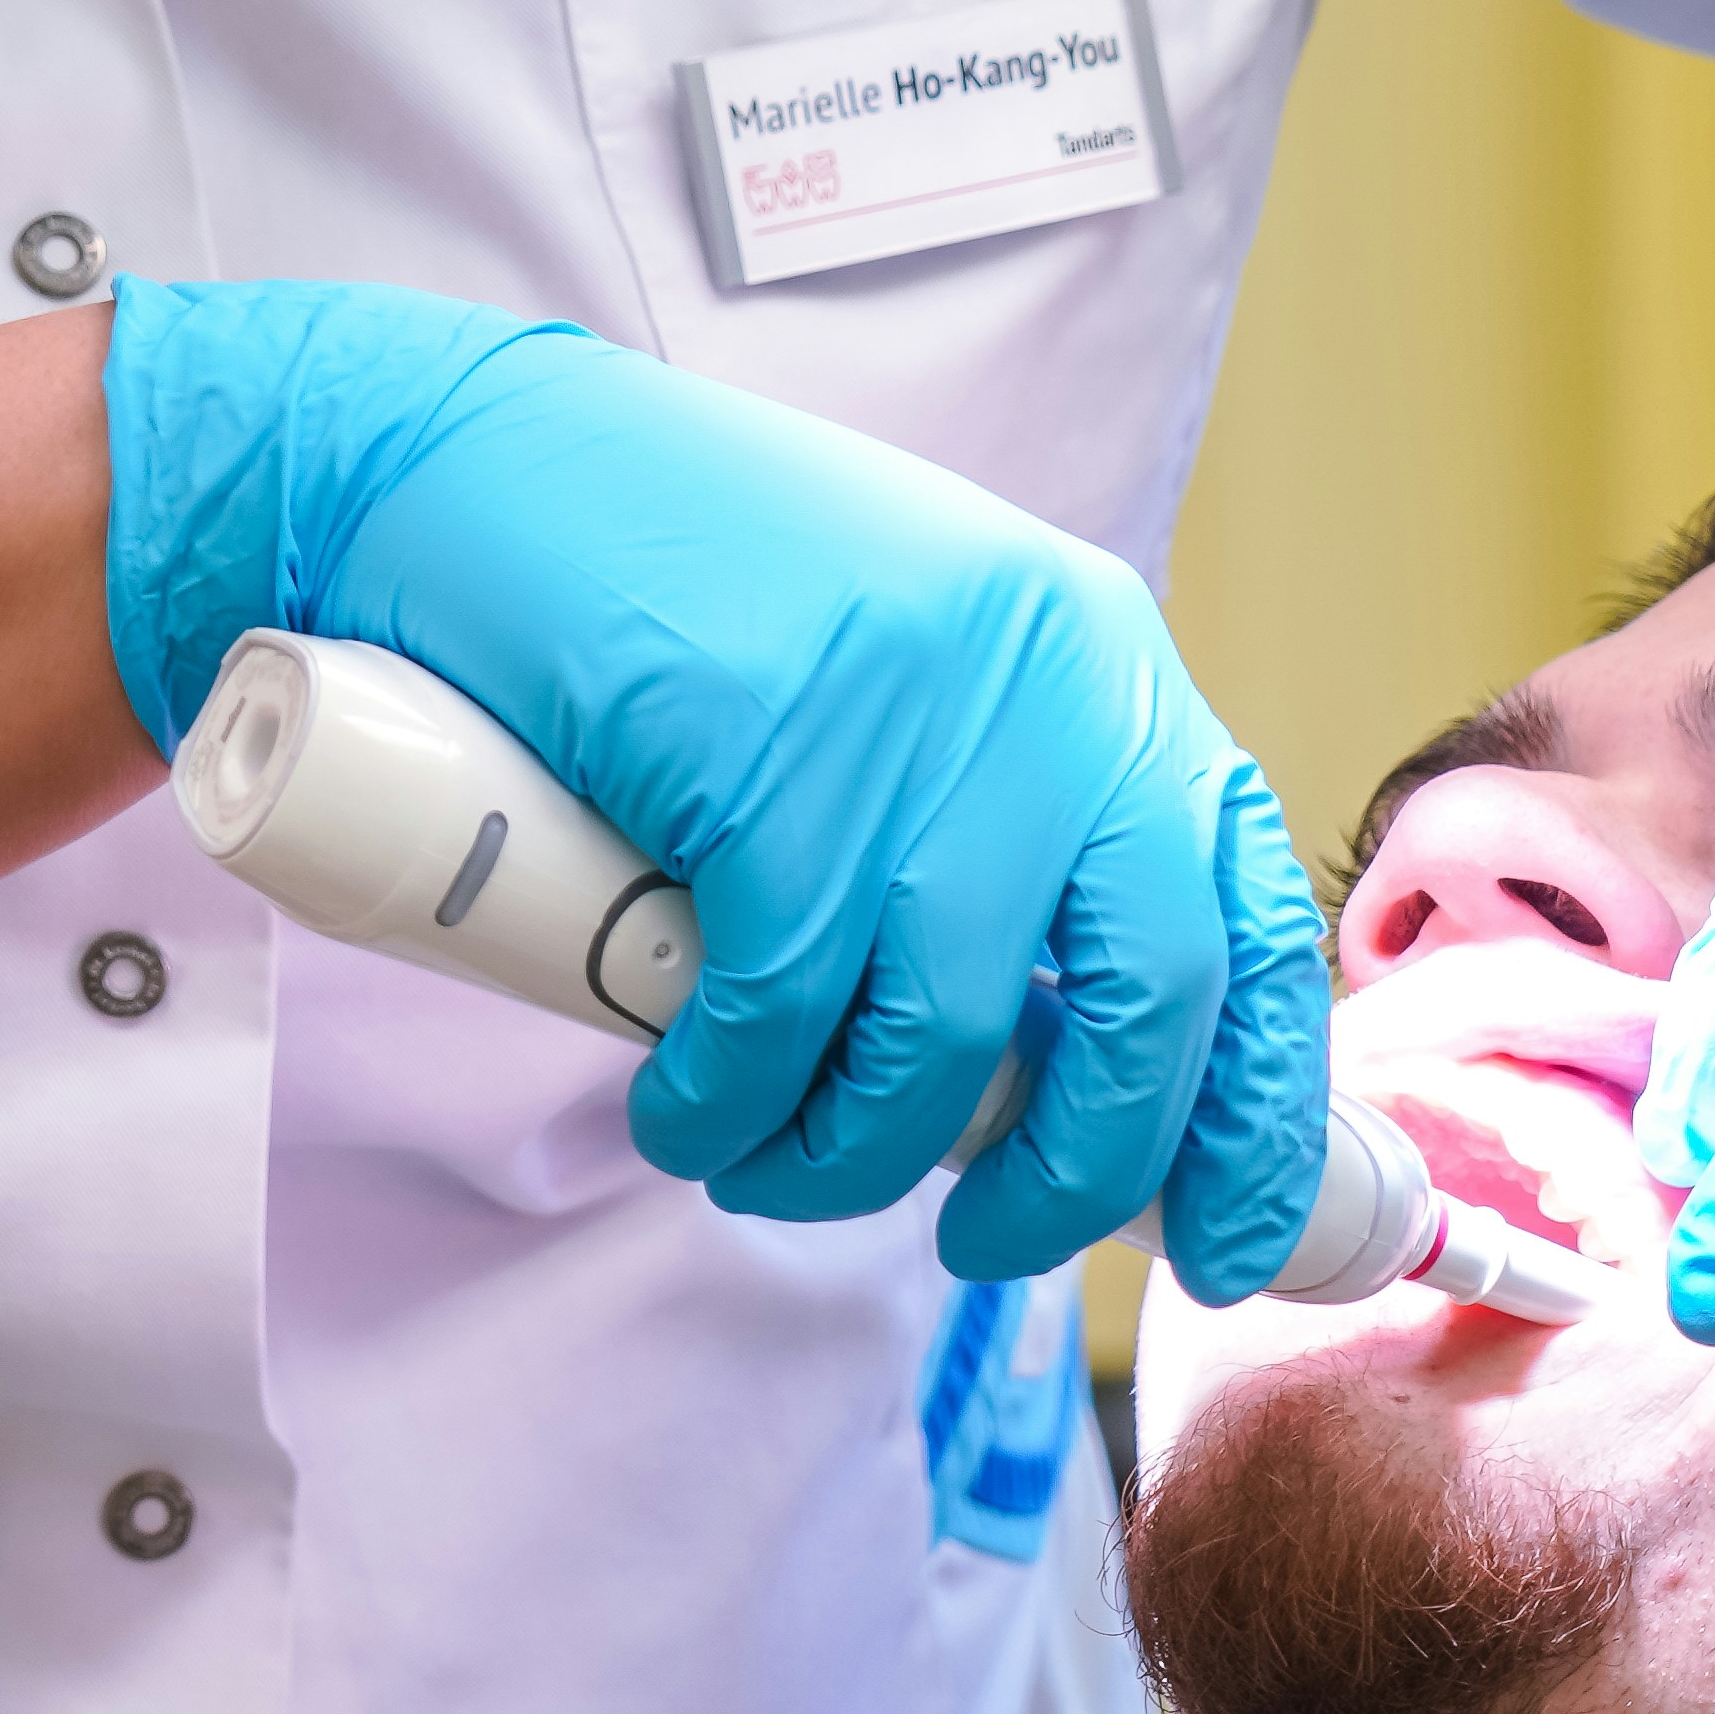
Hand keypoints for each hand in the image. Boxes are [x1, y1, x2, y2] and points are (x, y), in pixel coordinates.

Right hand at [103, 286, 1334, 1295]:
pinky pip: (781, 1018)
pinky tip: (682, 1111)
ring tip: (765, 1166)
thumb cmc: (666, 593)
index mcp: (1099, 657)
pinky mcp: (777, 760)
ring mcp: (918, 718)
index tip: (1219, 1236)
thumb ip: (997, 813)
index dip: (1258, 1105)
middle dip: (1075, 1173)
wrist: (456, 468)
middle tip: (985, 1245)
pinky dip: (729, 1106)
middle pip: (1147, 1005)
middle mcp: (1048, 679)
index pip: (1254, 914)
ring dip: (855, 1161)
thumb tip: (1059, 1059)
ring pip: (944, 1043)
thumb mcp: (898, 677)